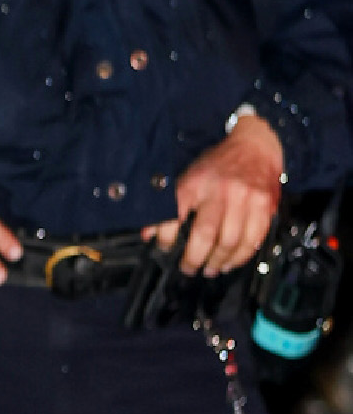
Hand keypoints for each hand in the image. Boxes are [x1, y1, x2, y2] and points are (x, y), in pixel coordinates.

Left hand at [145, 114, 282, 273]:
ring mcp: (245, 199)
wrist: (255, 145)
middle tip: (189, 267)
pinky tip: (231, 261)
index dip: (165, 236)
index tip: (163, 248)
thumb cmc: (219, 164)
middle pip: (205, 234)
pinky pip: (253, 240)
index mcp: (197, 182)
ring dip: (218, 261)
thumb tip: (149, 234)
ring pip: (230, 241)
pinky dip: (241, 256)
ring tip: (210, 269)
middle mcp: (221, 191)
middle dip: (194, 258)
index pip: (175, 214)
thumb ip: (170, 204)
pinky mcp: (264, 206)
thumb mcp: (189, 175)